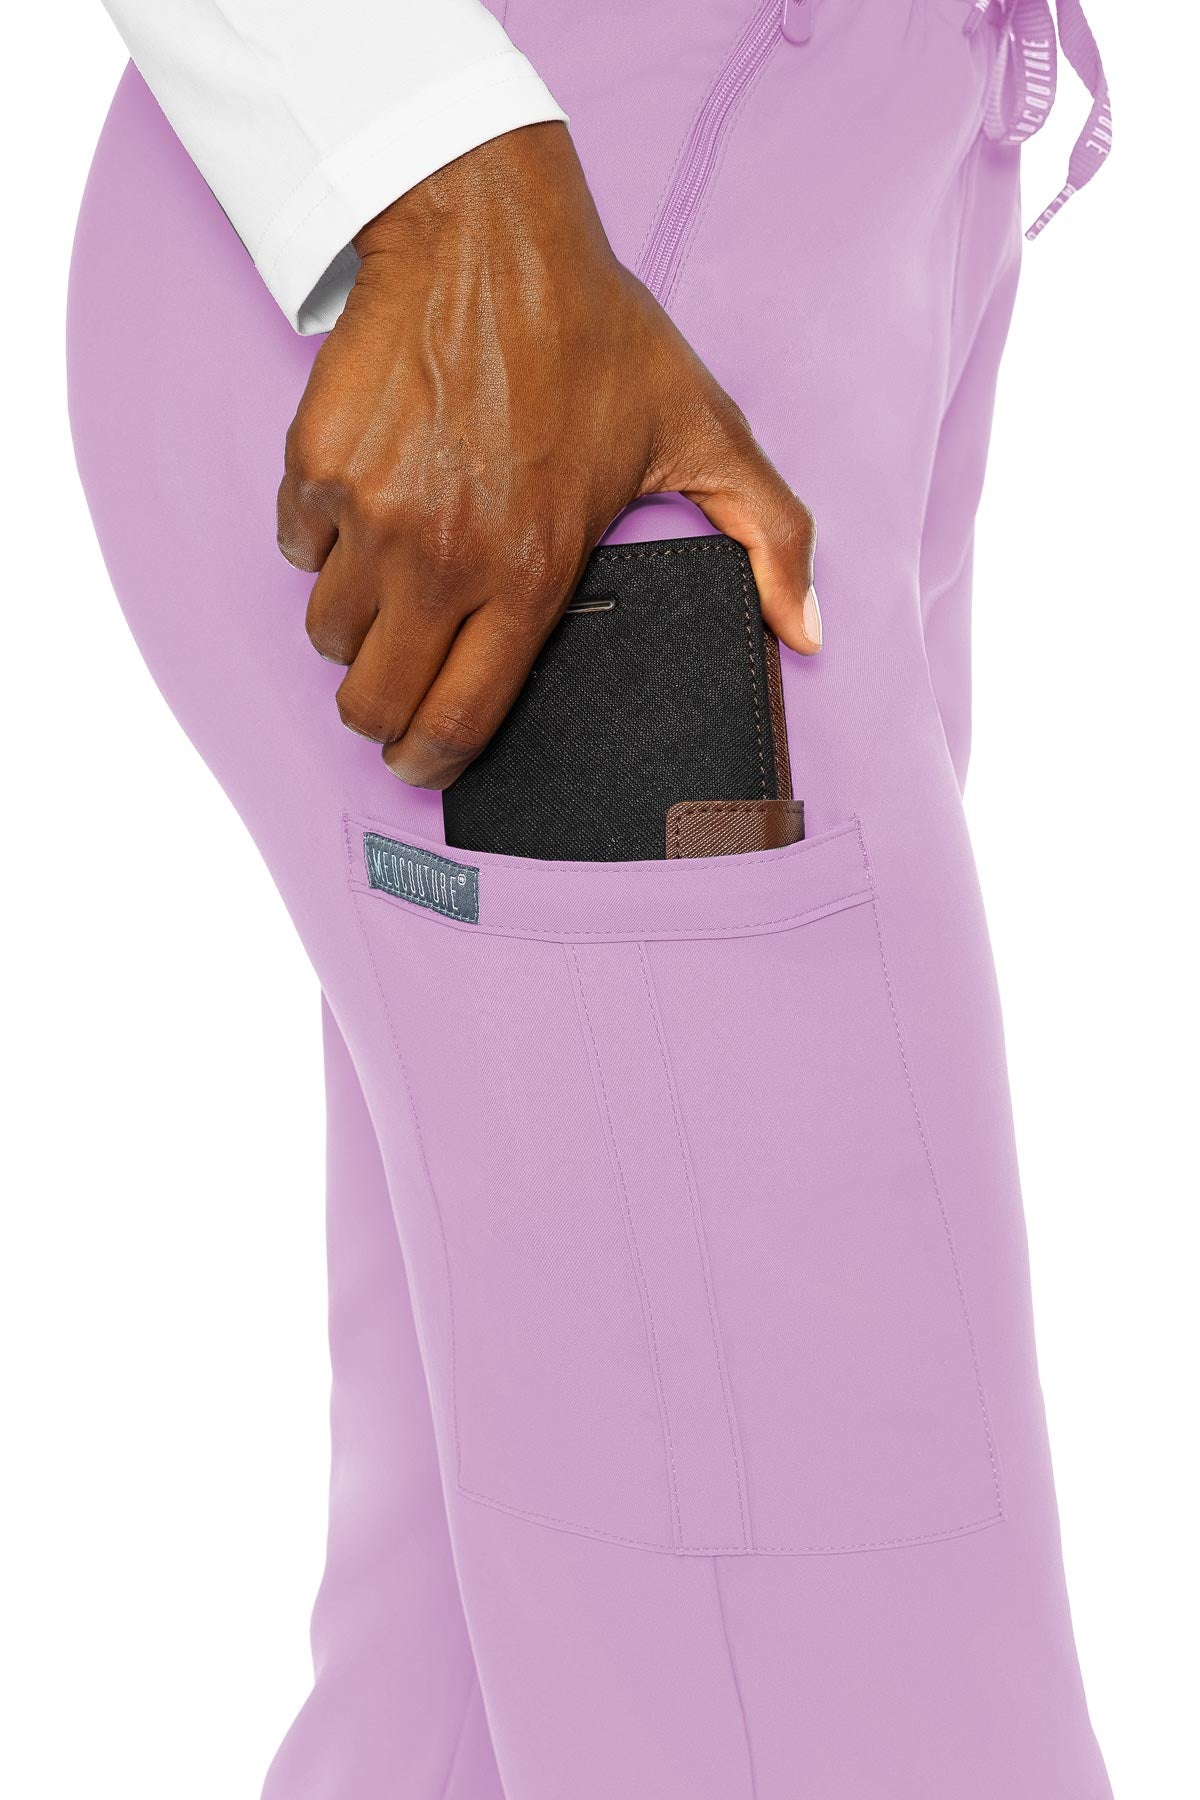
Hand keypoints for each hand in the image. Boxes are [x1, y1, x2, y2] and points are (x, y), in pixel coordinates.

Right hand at [277, 122, 819, 789]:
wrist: (485, 231)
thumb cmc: (594, 331)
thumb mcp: (704, 431)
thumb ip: (772, 537)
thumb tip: (811, 630)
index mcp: (529, 573)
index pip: (456, 723)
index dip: (431, 763)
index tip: (422, 761)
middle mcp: (440, 559)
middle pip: (368, 701)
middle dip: (378, 714)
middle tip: (393, 691)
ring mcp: (369, 513)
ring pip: (325, 630)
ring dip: (353, 624)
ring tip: (392, 582)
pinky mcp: (316, 464)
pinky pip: (297, 545)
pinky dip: (322, 540)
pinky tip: (368, 503)